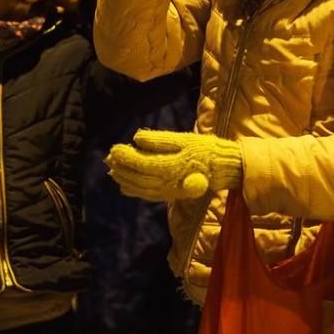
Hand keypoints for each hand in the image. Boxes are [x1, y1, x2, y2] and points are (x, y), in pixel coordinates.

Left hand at [106, 129, 242, 200]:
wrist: (224, 167)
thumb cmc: (205, 149)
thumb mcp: (184, 138)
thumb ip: (160, 140)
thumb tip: (137, 138)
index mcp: (171, 165)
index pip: (142, 163)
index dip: (126, 157)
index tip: (114, 148)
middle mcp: (168, 181)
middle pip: (139, 177)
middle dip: (122, 168)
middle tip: (109, 158)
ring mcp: (169, 190)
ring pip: (142, 188)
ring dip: (125, 179)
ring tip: (113, 170)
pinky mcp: (172, 194)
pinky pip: (149, 195)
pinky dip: (135, 191)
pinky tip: (125, 187)